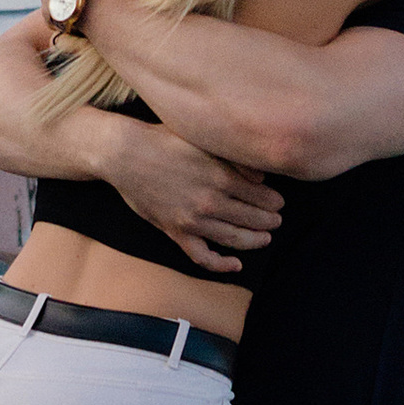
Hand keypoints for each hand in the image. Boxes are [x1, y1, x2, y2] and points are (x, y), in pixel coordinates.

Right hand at [99, 120, 284, 273]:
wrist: (124, 153)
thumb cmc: (163, 139)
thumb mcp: (203, 140)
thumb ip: (235, 159)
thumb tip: (261, 178)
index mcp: (221, 176)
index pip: (261, 197)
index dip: (275, 202)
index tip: (280, 202)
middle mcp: (210, 202)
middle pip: (252, 219)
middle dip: (270, 221)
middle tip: (278, 220)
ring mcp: (192, 221)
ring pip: (234, 239)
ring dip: (254, 241)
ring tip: (266, 238)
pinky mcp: (176, 232)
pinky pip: (202, 257)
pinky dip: (221, 265)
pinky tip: (236, 264)